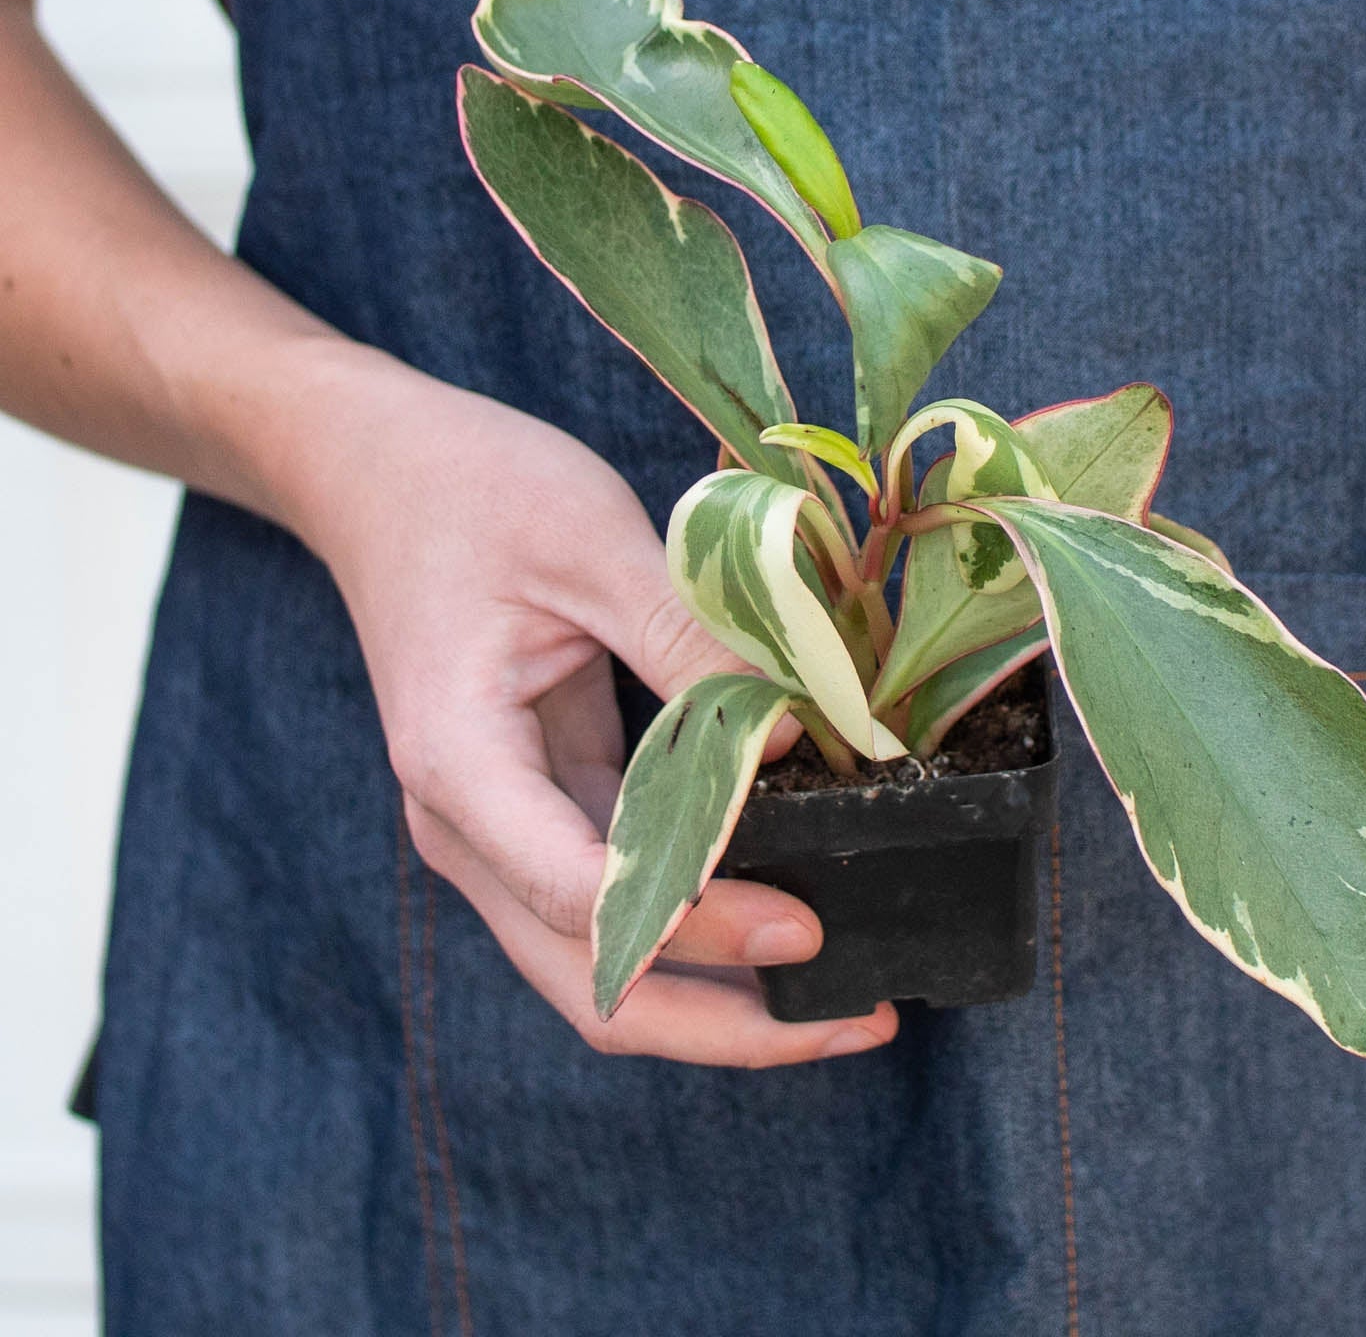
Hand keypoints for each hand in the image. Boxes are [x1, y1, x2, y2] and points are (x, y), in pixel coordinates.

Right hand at [285, 345, 898, 1066]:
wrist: (378, 470)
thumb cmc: (473, 490)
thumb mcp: (592, 543)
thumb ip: (692, 644)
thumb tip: (807, 732)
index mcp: (461, 767)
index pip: (578, 896)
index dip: (697, 924)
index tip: (806, 922)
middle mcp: (468, 827)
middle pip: (590, 985)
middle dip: (725, 1025)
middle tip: (858, 1017)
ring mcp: (499, 828)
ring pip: (605, 964)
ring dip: (718, 993)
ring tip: (842, 995)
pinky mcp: (537, 806)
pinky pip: (617, 898)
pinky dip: (699, 920)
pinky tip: (787, 904)